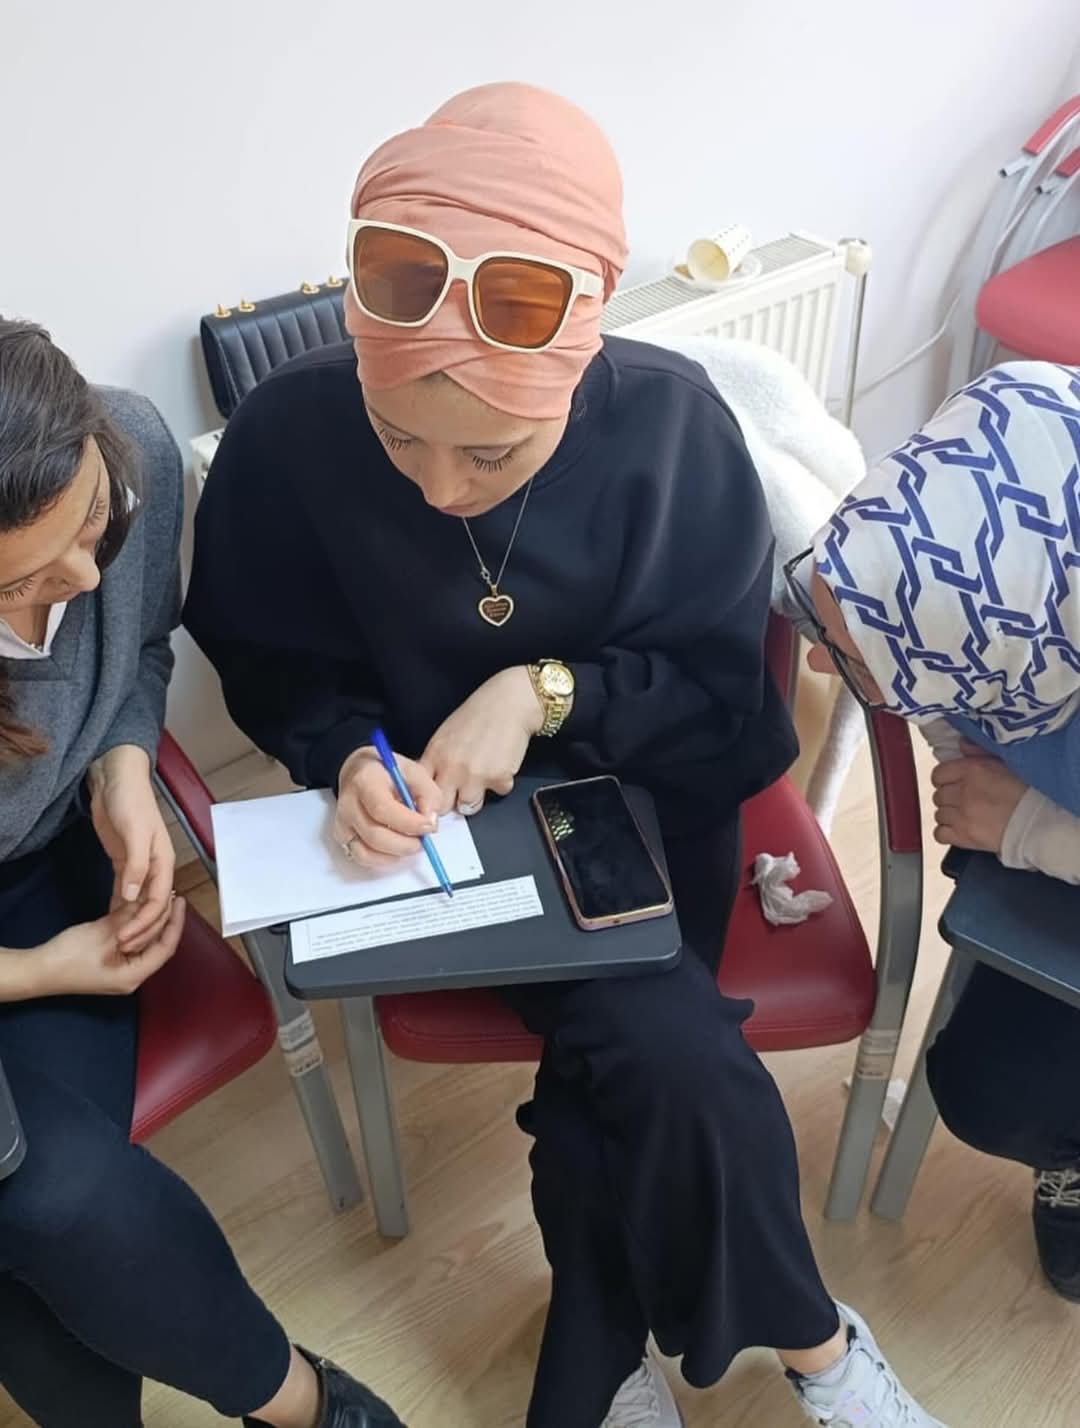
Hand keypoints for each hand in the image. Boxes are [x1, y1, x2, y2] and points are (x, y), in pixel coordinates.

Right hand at [32, 898, 185, 998]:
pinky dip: (137, 927)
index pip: (166, 948)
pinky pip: (132, 944)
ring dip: (151, 922)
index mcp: (133, 976)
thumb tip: (148, 900)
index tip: (179, 900)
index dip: (175, 923)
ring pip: (145, 944)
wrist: (37, 971)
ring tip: (158, 899)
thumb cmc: (67, 957)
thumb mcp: (102, 933)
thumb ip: (128, 918)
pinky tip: (139, 910)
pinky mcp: (112, 964)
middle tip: (171, 895)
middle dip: (165, 920)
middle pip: (157, 946)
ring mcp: (122, 972)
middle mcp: (132, 977)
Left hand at [88, 745, 175, 949]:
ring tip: (117, 939)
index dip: (145, 923)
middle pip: (152, 906)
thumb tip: (133, 898)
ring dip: (131, 920)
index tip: (127, 938)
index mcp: (162, 860)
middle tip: (121, 946)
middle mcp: (154, 866)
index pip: (158, 901)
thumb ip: (135, 865)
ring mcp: (139, 864)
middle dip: (140, 928)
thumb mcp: (133, 832)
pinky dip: (121, 906)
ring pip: (139, 900)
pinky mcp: (123, 861)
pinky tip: (113, 919)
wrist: (116, 778)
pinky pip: (126, 890)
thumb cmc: (130, 801)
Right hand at [333, 746, 441, 868]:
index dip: (409, 823)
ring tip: (411, 842)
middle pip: (375, 836)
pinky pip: (362, 858)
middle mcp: (349, 804)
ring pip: (367, 852)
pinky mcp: (344, 837)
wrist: (359, 771)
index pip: (383, 809)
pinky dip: (383, 859)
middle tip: (424, 839)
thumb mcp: (414, 772)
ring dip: (396, 853)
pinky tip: (397, 849)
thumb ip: (428, 794)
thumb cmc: (386, 772)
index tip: (429, 826)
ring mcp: (343, 823)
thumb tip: (431, 821)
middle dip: (406, 844)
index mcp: (365, 781)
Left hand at [420, 666, 542, 814]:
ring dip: (475, 797)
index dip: (428, 798)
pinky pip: (499, 793)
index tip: (434, 799)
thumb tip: (432, 783)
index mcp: (435, 755)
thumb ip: (437, 760)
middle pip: (442, 807)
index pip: (421, 791)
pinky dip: (501, 783)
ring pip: (469, 807)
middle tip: (459, 791)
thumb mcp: (446, 735)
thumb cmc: (478, 714)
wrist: (509, 703)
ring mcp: (475, 776)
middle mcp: (452, 768)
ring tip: (482, 776)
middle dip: (450, 802)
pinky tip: (500, 763)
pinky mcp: (499, 779)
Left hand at [931, 741, 1027, 852]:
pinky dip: (946, 832)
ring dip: (949, 815)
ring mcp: (961, 815)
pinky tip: (960, 829)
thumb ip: (980, 752)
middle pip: (939, 795)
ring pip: (939, 814)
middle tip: (965, 801)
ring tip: (966, 816)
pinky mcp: (964, 836)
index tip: (954, 784)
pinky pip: (940, 834)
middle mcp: (963, 791)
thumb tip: (962, 744)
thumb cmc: (1028, 793)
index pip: (939, 774)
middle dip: (949, 798)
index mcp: (972, 770)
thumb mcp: (1006, 763)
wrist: (1040, 823)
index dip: (945, 779)